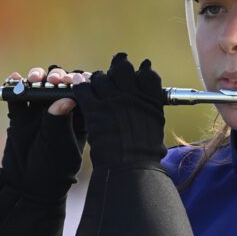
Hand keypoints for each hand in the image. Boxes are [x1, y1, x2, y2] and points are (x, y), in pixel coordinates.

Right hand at [0, 66, 87, 201]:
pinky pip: (17, 96)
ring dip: (37, 77)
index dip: (79, 81)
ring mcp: (40, 112)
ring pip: (39, 86)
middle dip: (57, 76)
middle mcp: (61, 110)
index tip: (72, 80)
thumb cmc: (54, 170)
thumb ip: (60, 123)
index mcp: (79, 117)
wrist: (28, 186)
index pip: (83, 91)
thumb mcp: (61, 147)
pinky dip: (15, 85)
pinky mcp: (20, 116)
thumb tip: (65, 99)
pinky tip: (14, 79)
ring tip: (34, 79)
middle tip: (53, 80)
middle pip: (60, 83)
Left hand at [73, 53, 166, 168]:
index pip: (147, 73)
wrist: (131, 167)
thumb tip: (151, 107)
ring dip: (97, 79)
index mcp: (150, 100)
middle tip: (114, 71)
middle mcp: (133, 95)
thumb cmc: (146, 154)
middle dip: (118, 68)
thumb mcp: (156, 127)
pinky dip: (80, 86)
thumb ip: (151, 110)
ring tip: (95, 84)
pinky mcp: (95, 109)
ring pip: (100, 77)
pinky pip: (83, 88)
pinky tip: (80, 88)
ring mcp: (113, 100)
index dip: (142, 69)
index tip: (140, 68)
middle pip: (123, 68)